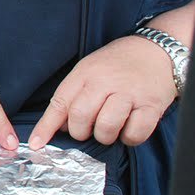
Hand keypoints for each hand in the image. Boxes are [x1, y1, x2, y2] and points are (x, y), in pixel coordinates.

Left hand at [27, 35, 176, 148]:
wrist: (157, 50)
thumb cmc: (119, 64)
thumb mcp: (90, 69)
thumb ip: (73, 95)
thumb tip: (59, 127)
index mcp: (86, 73)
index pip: (60, 102)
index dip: (46, 127)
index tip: (37, 144)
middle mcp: (106, 82)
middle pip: (81, 117)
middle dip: (81, 132)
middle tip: (89, 128)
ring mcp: (129, 94)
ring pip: (105, 129)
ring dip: (105, 136)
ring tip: (111, 127)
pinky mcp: (151, 106)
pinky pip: (134, 134)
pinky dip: (129, 138)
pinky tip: (130, 127)